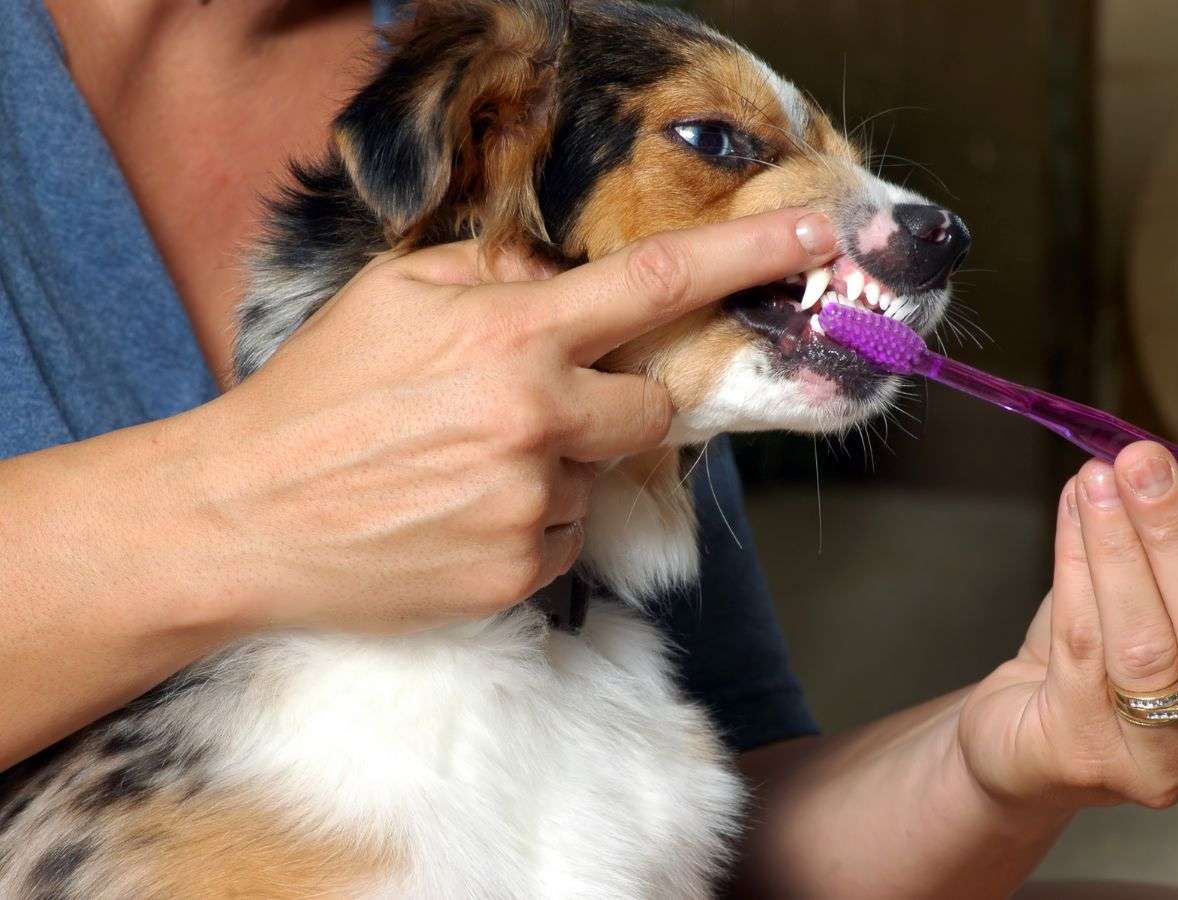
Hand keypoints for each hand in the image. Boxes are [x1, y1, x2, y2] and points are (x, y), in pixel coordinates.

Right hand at [179, 209, 836, 633]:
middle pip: (651, 410)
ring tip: (462, 471)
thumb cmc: (315, 395)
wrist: (244, 515)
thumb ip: (490, 273)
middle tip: (542, 406)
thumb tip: (554, 281)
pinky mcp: (518, 574)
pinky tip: (458, 516)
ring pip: (598, 479)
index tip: (820, 239)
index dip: (749, 259)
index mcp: (511, 336)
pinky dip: (530, 524)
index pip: (657, 284)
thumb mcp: (392, 296)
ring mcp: (530, 506)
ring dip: (556, 469)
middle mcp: (537, 420)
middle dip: (618, 404)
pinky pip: (564, 538)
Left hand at [960, 435, 1177, 811]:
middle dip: (1177, 534)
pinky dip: (1075, 568)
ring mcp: (1155, 756)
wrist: (1022, 741)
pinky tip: (1071, 512)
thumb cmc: (1095, 662)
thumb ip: (1171, 541)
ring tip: (1099, 478)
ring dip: (1118, 546)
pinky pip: (1079, 646)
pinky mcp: (1082, 749)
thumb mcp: (1146, 595)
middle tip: (1147, 461)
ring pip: (1140, 639)